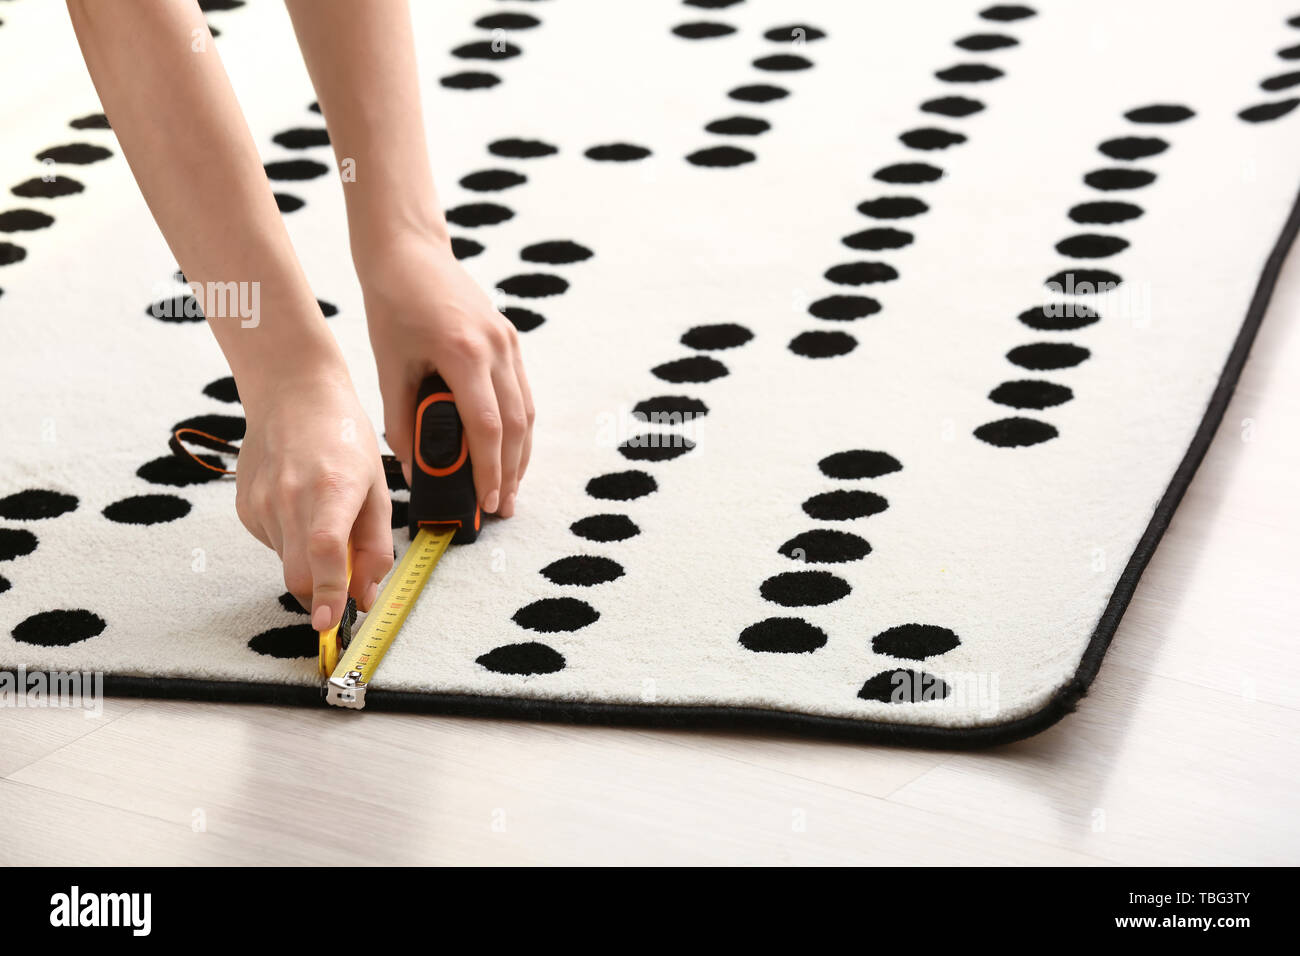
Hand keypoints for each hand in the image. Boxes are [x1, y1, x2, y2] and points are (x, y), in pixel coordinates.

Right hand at [234, 366, 393, 630]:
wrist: (292, 394)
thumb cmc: (343, 437)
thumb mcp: (376, 488)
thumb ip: (376, 547)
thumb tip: (365, 597)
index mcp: (332, 489)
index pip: (325, 550)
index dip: (327, 590)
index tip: (328, 622)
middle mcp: (290, 498)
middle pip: (300, 575)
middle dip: (322, 594)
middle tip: (343, 588)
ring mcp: (261, 504)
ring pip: (288, 564)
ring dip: (310, 563)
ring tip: (324, 518)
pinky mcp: (245, 509)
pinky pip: (274, 546)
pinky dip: (293, 542)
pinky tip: (301, 507)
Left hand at [361, 237, 534, 517]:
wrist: (409, 251)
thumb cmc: (391, 305)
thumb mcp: (389, 366)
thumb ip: (401, 419)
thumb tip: (413, 466)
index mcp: (464, 353)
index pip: (487, 427)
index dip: (490, 469)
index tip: (486, 502)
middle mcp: (496, 347)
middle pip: (517, 425)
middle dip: (512, 472)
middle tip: (502, 508)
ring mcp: (508, 341)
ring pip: (527, 411)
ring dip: (521, 454)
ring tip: (510, 488)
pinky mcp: (510, 338)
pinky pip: (522, 392)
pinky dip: (518, 426)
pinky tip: (510, 450)